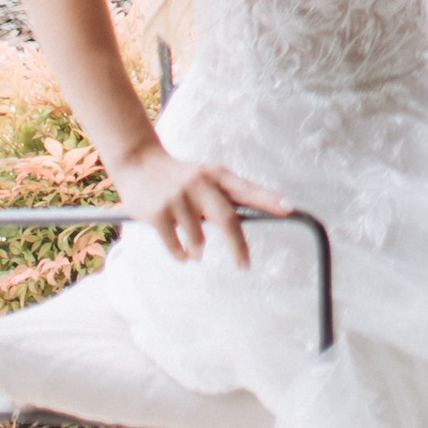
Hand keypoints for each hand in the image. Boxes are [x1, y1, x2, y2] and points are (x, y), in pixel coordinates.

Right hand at [110, 142, 287, 267]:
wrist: (138, 163)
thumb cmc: (179, 175)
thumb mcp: (206, 176)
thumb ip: (225, 196)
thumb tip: (253, 219)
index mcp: (216, 174)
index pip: (247, 189)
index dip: (268, 199)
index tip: (289, 209)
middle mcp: (199, 183)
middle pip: (227, 218)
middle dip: (238, 245)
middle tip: (245, 264)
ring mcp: (177, 197)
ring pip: (198, 238)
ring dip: (199, 250)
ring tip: (197, 251)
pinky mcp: (157, 212)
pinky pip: (176, 246)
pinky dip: (182, 254)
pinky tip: (182, 253)